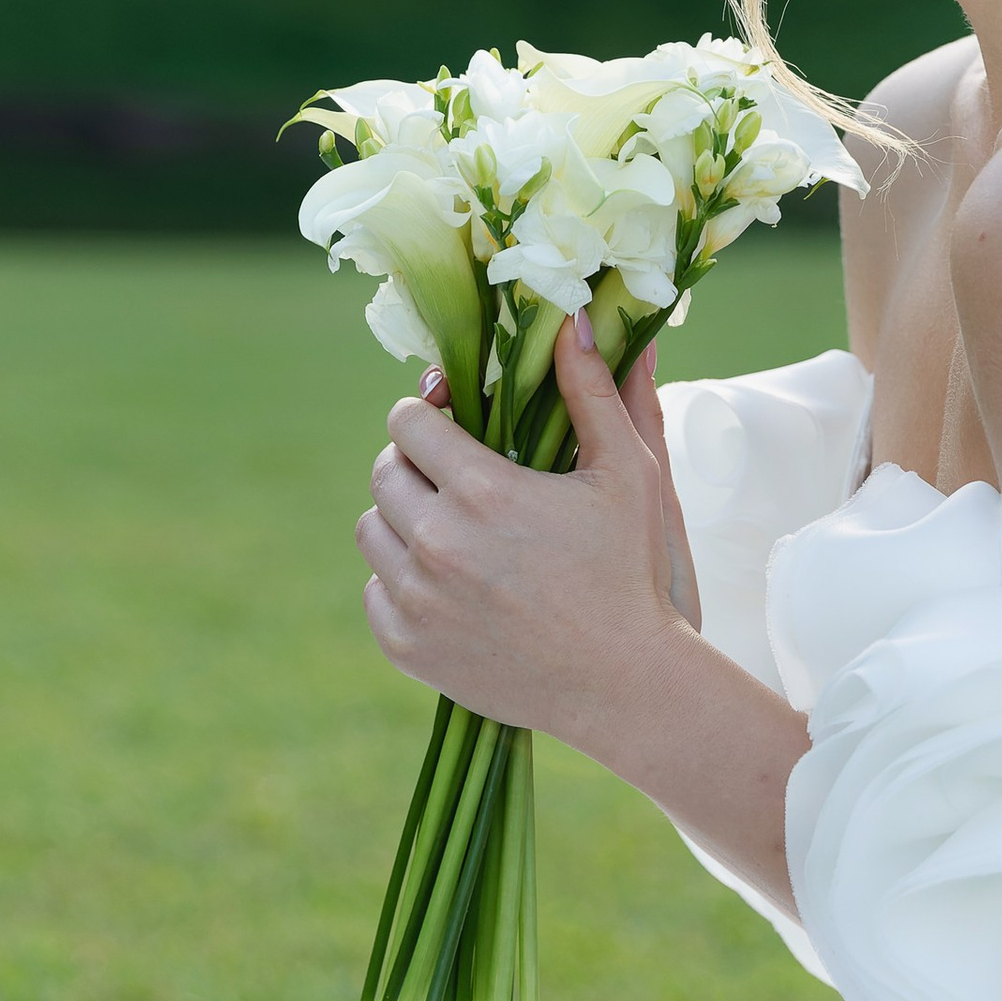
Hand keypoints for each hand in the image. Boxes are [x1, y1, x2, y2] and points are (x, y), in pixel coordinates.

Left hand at [356, 315, 701, 749]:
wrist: (623, 682)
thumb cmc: (631, 569)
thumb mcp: (628, 471)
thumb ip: (593, 390)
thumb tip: (574, 317)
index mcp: (484, 491)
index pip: (409, 421)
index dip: (429, 413)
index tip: (450, 422)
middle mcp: (437, 543)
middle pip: (383, 471)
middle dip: (414, 463)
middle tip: (454, 476)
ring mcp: (416, 599)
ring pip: (370, 529)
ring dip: (402, 520)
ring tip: (450, 529)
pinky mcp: (406, 647)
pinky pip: (374, 591)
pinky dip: (400, 582)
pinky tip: (447, 583)